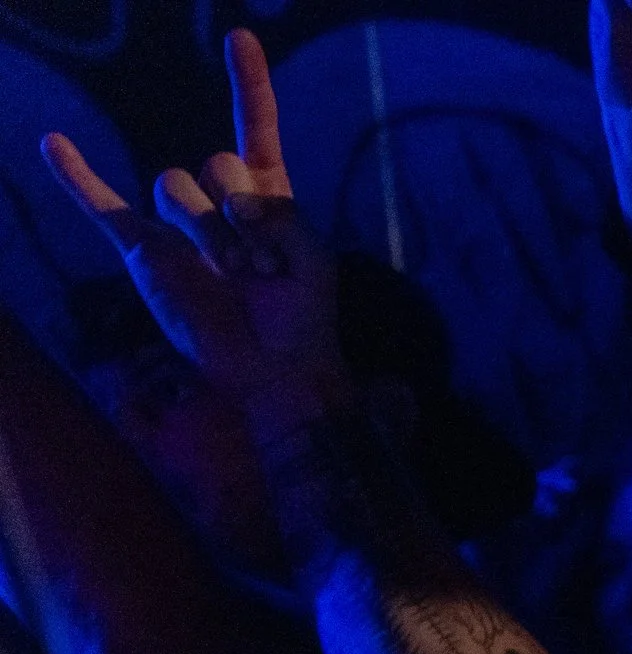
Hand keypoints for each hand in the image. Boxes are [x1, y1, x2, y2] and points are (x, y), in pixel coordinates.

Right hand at [42, 31, 344, 420]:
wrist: (274, 370)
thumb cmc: (301, 316)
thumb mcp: (313, 259)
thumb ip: (281, 217)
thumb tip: (230, 202)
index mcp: (267, 196)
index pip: (256, 128)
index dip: (249, 84)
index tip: (239, 38)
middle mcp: (219, 202)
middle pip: (215, 163)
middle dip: (240, 211)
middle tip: (261, 263)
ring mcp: (177, 225)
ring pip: (176, 189)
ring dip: (206, 231)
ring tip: (232, 276)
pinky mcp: (145, 252)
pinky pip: (103, 207)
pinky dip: (77, 177)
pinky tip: (52, 143)